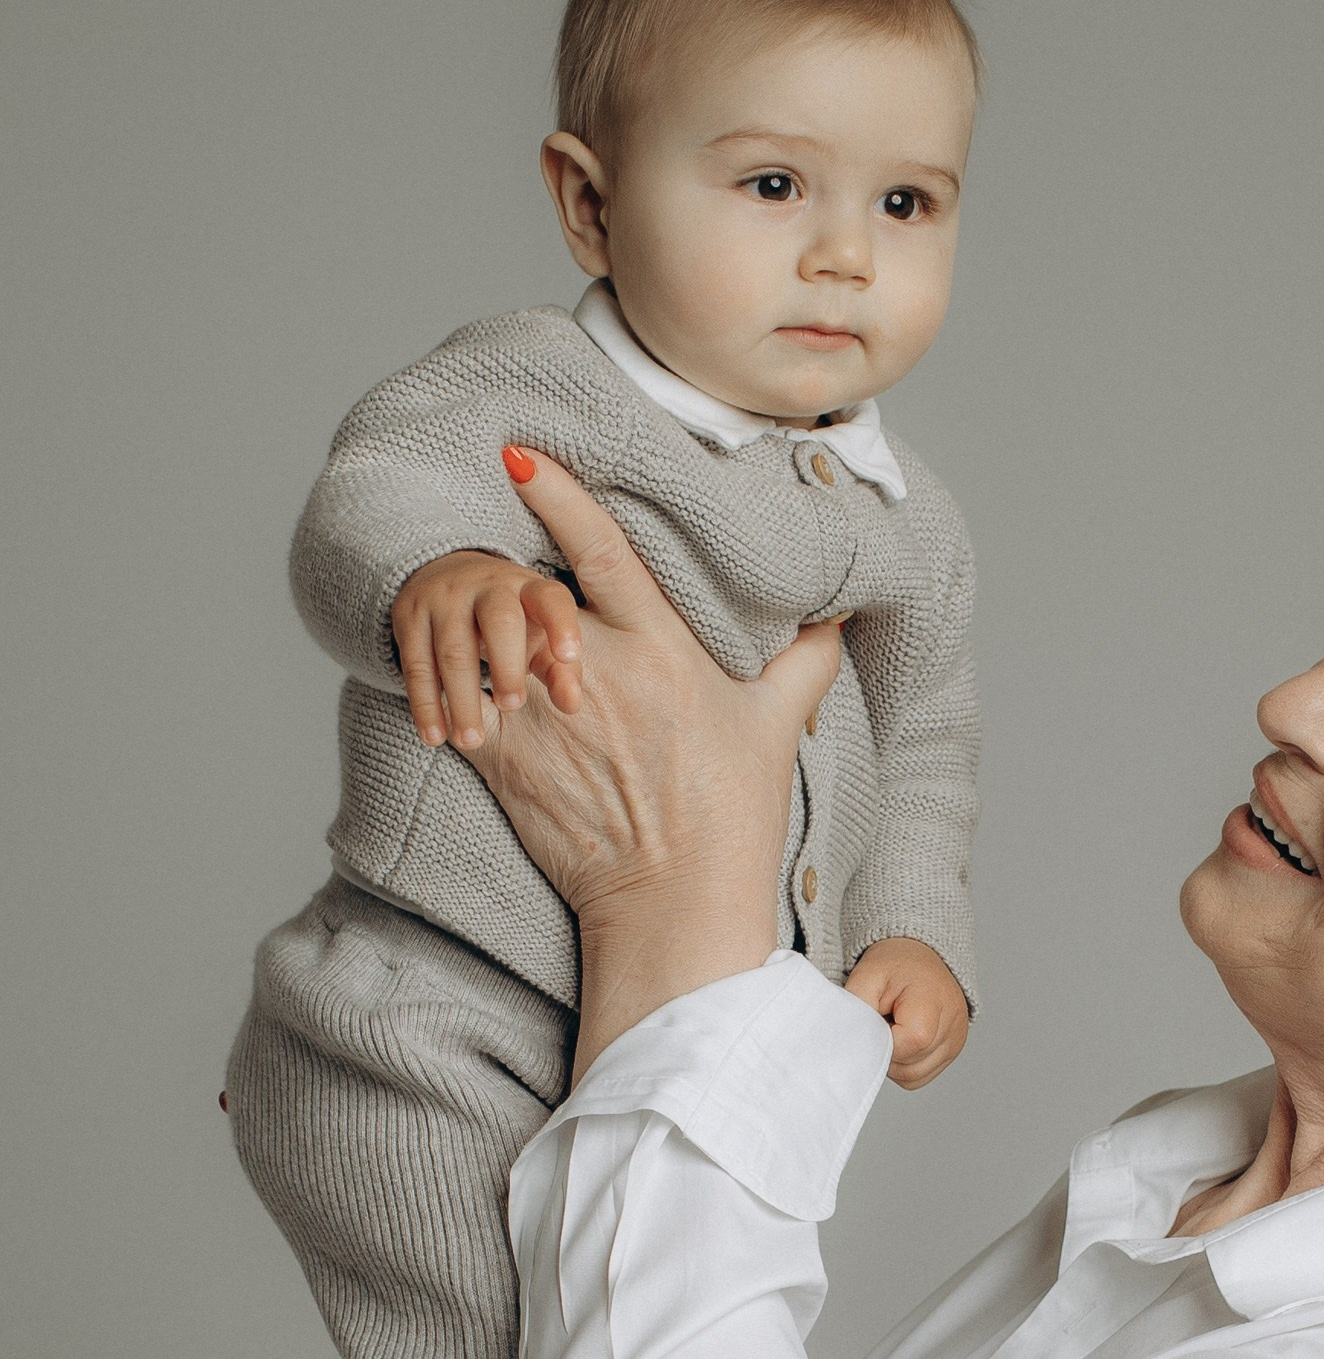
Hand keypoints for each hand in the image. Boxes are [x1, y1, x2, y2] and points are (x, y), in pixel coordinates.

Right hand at [392, 550, 584, 749]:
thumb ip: (559, 669)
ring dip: (462, 699)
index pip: (551, 600)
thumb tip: (571, 706)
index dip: (562, 626)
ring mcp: (445, 598)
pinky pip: (416, 664)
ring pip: (453, 650)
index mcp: (528, 589)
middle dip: (507, 667)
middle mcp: (488, 586)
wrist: (449, 577)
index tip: (570, 656)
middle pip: (499, 621)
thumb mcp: (538, 634)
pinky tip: (435, 735)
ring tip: (471, 740)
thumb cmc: (511, 619)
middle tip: (513, 707)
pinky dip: (425, 703)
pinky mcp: (409, 616)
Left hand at [459, 450, 841, 1075]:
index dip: (560, 496)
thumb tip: (836, 618)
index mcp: (660, 647)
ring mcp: (542, 714)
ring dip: (481, 636)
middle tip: (511, 587)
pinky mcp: (503, 758)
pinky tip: (457, 689)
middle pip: (530, 591)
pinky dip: (453, 691)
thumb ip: (804, 661)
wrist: (676, 903)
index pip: (603, 550)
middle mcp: (594, 670)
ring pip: (487, 642)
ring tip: (476, 637)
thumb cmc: (732, 817)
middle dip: (517, 587)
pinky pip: (458, 701)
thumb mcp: (778, 728)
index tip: (520, 455)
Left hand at [845, 940, 969, 1089]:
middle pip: (909, 1067)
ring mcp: (955, 1042)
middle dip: (886, 1051)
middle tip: (881, 1020)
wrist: (919, 957)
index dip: (882, 1041)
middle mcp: (953, 1027)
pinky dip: (904, 1064)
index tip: (875, 1019)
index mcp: (934, 1004)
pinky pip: (920, 1076)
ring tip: (891, 1028)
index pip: (909, 1045)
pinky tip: (900, 1039)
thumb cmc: (894, 965)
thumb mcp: (867, 976)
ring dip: (894, 1061)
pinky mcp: (952, 1051)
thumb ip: (857, 1011)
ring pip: (913, 1077)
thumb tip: (849, 1043)